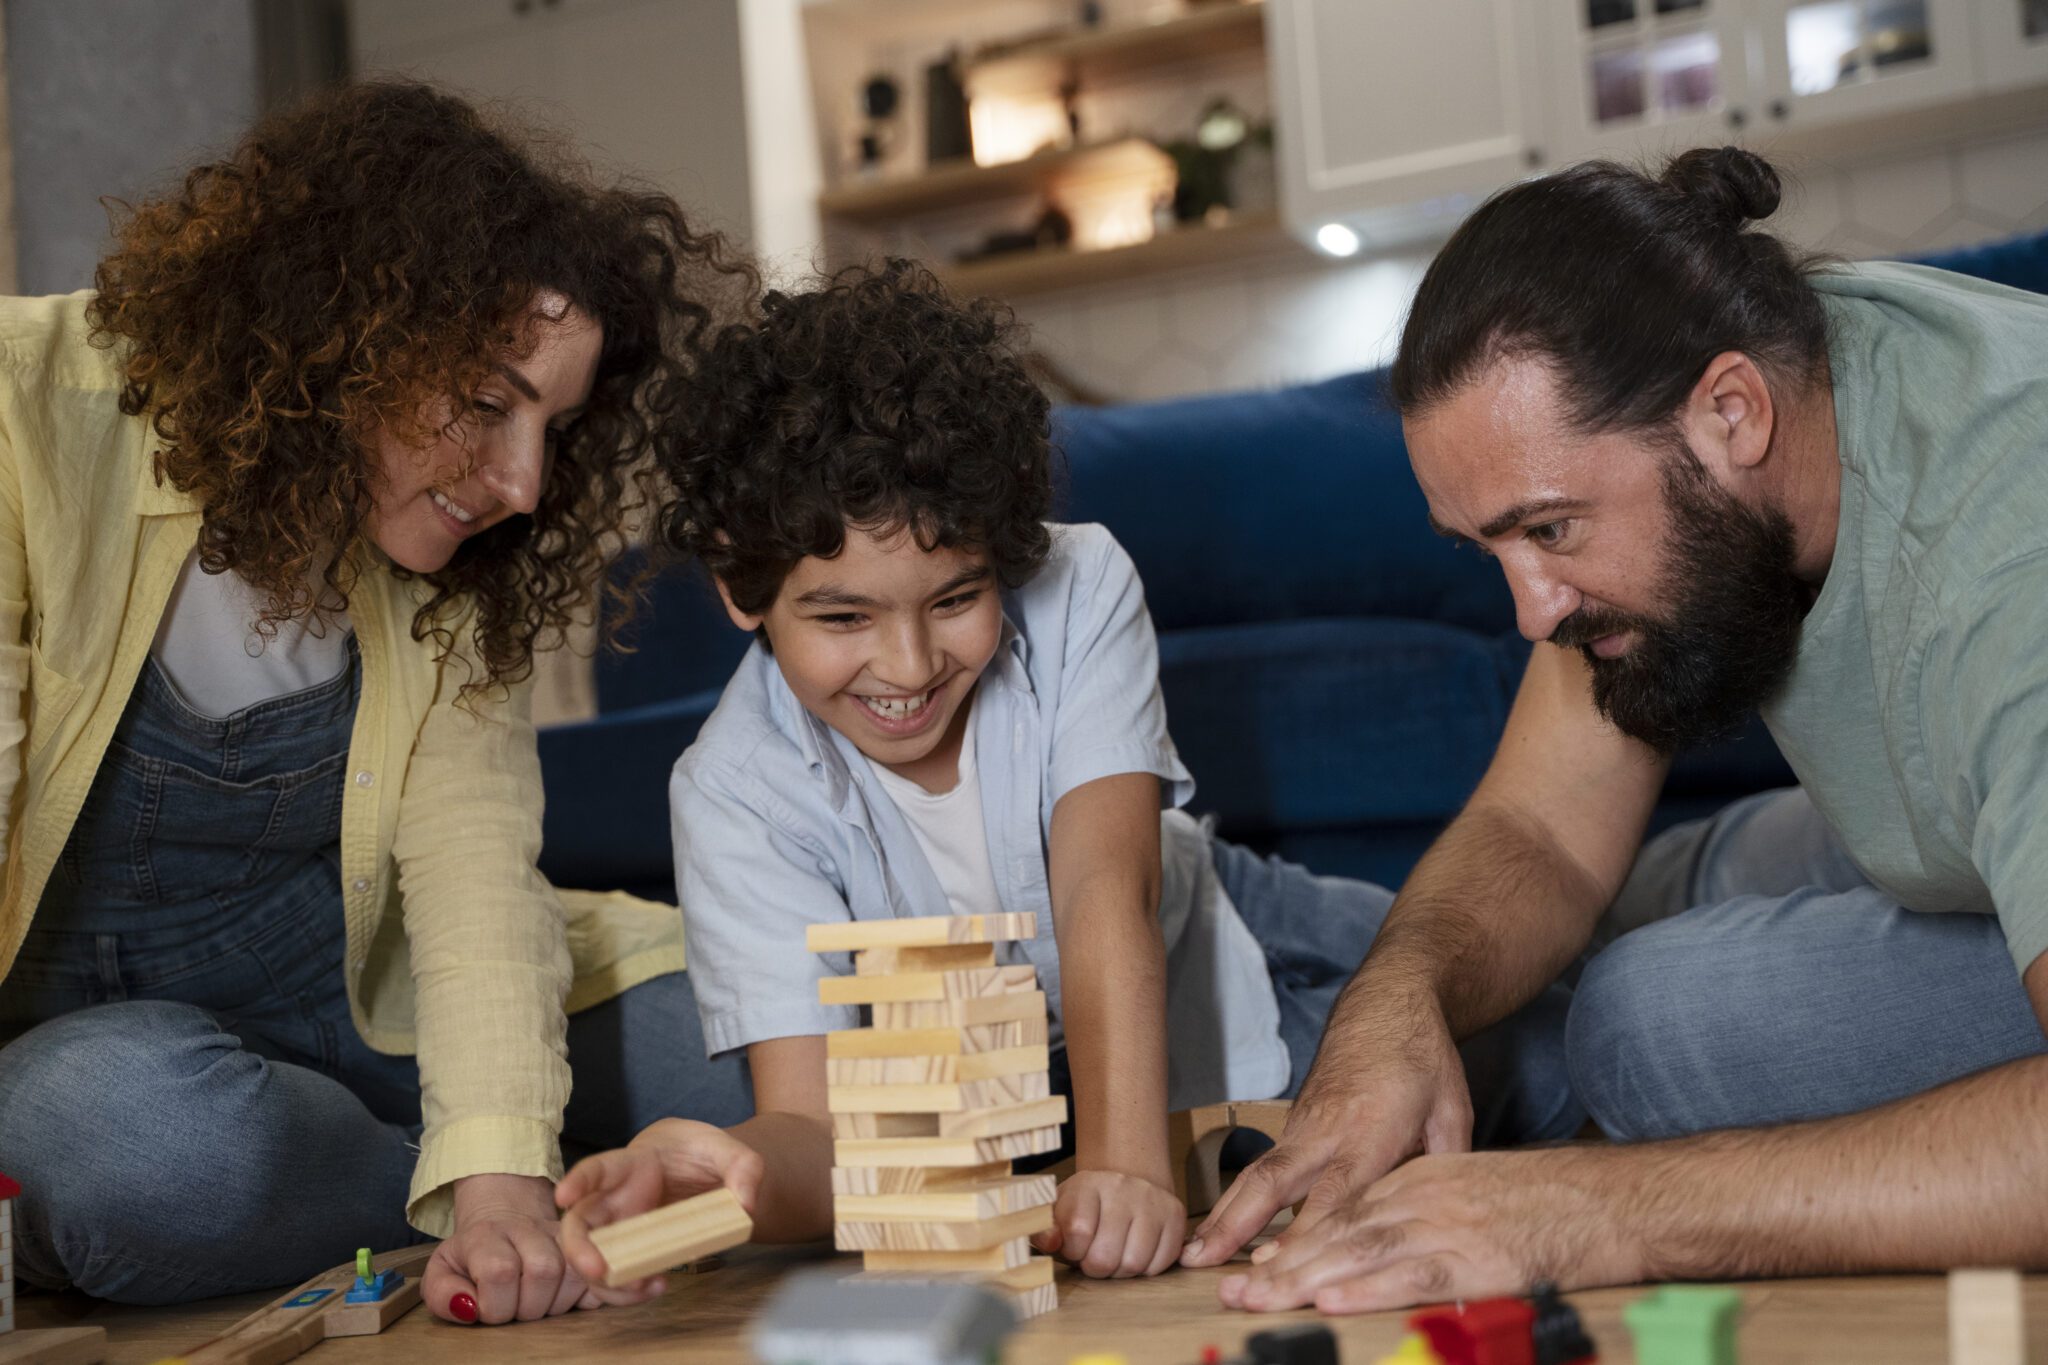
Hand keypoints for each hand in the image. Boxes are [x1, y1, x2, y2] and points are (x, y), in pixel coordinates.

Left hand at [424, 1172, 610, 1324]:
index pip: (500, 1271)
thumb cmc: (471, 1259)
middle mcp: (528, 1227)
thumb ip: (442, 1294)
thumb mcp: (442, 1273)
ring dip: (555, 1304)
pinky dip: (586, 1295)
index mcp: (486, 1235)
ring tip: (536, 1303)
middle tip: (514, 1308)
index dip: (494, 1304)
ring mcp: (561, 1233)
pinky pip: (598, 1275)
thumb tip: (469, 1307)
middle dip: (528, 1307)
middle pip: (544, 1271)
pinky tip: (563, 1298)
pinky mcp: (588, 1242)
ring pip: (574, 1273)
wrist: (503, 1223)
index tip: (485, 1308)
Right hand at [557, 1119, 764, 1296]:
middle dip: (579, 1250)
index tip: (564, 1196)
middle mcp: (614, 1198)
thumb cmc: (700, 1153)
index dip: (578, 1181)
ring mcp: (619, 1228)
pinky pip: (618, 1275)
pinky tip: (657, 1285)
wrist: (698, 1169)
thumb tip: (746, 1206)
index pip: (598, 1168)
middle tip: (597, 1271)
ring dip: (608, 1282)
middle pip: (579, 1224)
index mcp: (630, 1165)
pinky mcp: (631, 1251)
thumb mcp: (728, 1150)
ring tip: (646, 1286)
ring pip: (593, 1258)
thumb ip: (744, 1168)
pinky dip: (630, 1289)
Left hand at [1033, 1169, 1185, 1277]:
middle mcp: (1122, 1187)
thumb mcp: (1059, 1213)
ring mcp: (1152, 1200)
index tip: (1075, 1248)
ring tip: (1115, 1257)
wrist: (1127, 1183)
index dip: (1073, 1252)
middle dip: (1096, 1268)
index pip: (1078, 1232)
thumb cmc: (1087, 1208)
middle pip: (1105, 1256)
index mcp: (1088, 1185)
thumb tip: (1050, 1243)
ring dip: (1121, 1272)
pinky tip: (1136, 1253)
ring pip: (1134, 1263)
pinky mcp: (1175, 1214)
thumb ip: (1045, 1231)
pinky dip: (1146, 1269)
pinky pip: (1161, 1263)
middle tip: (1095, 1259)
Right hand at [1182, 977, 1471, 1269]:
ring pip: (1259, 1176)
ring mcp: (1305, 1126)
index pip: (1337, 1192)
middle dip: (1237, 1226)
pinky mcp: (1295, 1125)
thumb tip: (1445, 1219)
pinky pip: (1264, 1167)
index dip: (1308, 1232)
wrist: (1385, 1004)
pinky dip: (1238, 1201)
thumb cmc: (1422, 1056)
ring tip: (1192, 1253)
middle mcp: (1327, 1131)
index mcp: (1372, 1130)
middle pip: (1275, 1183)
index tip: (1280, 1269)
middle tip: (1201, 1262)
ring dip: (1225, 1216)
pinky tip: (1220, 1231)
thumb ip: (1445, 1166)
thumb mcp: (1453, 1109)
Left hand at [1218, 1147, 1642, 1312]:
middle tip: (1233, 1289)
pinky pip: (1413, 1274)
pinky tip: (1332, 1299)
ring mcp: (1449, 1224)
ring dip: (1305, 1278)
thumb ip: (1430, 1212)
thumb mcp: (1477, 1190)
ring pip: (1362, 1251)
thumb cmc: (1552, 1203)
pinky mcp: (1477, 1256)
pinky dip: (1369, 1286)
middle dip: (1282, 1263)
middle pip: (1339, 1231)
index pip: (1345, 1211)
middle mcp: (1424, 1196)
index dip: (1297, 1239)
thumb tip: (1388, 1248)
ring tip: (1259, 1298)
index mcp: (1422, 1179)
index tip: (1255, 1262)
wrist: (1615, 1198)